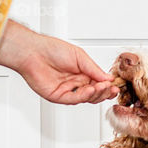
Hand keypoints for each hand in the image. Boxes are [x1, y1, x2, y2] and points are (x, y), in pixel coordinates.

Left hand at [0, 26, 117, 104]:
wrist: (33, 51)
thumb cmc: (51, 49)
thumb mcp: (79, 56)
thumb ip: (94, 69)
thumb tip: (108, 78)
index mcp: (82, 73)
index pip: (99, 84)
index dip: (107, 86)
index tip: (115, 85)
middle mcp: (75, 83)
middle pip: (94, 94)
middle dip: (104, 92)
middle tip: (110, 88)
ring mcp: (67, 90)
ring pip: (86, 98)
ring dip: (96, 94)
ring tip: (101, 87)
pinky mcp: (58, 96)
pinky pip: (74, 99)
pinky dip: (84, 96)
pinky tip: (90, 89)